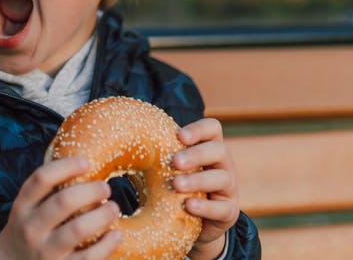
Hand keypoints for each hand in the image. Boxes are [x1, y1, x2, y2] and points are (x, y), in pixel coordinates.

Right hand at [0, 157, 121, 259]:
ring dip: (103, 215)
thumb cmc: (30, 229)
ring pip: (78, 229)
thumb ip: (47, 191)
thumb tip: (84, 164)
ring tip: (114, 208)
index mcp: (23, 207)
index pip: (41, 179)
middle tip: (106, 188)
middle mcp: (31, 228)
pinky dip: (107, 244)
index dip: (66, 166)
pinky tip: (116, 234)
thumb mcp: (28, 208)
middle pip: (63, 201)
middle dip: (91, 190)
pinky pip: (88, 257)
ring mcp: (45, 251)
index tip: (86, 162)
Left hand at [171, 118, 238, 259]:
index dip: (198, 129)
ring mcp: (229, 188)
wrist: (194, 224)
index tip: (179, 136)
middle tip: (175, 162)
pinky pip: (222, 208)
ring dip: (198, 180)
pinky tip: (188, 206)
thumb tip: (123, 142)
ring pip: (222, 178)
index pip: (213, 128)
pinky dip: (204, 207)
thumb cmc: (176, 189)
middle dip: (197, 154)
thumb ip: (157, 156)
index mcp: (208, 148)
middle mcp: (223, 165)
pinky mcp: (229, 212)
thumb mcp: (168, 170)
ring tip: (176, 185)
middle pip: (219, 150)